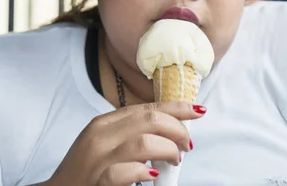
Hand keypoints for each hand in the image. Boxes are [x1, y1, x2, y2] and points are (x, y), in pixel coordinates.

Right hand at [46, 102, 205, 185]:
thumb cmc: (87, 169)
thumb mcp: (105, 142)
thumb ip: (131, 131)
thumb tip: (169, 127)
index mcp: (104, 123)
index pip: (147, 108)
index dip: (177, 108)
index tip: (198, 111)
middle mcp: (100, 137)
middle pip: (150, 120)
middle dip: (177, 130)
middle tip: (185, 145)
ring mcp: (98, 160)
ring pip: (143, 143)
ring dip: (167, 150)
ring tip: (173, 160)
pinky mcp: (97, 182)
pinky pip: (124, 172)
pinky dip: (142, 171)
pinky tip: (152, 174)